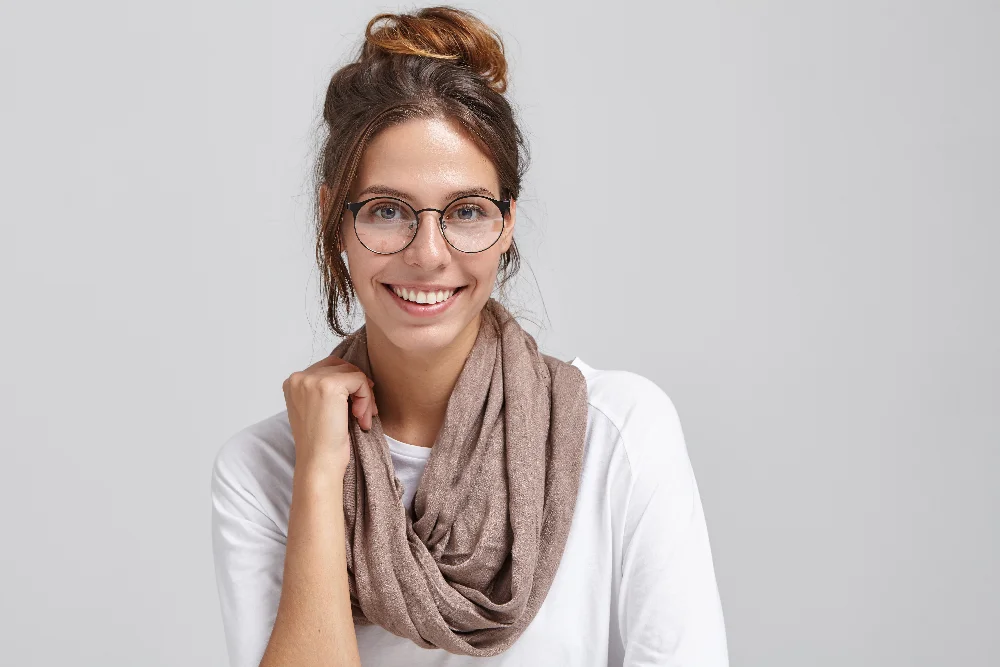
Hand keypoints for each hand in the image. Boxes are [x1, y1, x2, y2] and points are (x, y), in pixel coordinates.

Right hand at [282, 354, 377, 472]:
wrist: (319, 463)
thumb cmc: (322, 443)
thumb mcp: (318, 409)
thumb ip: (326, 389)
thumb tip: (355, 375)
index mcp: (293, 383)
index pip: (329, 367)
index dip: (348, 384)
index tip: (356, 405)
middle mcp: (299, 378)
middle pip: (342, 367)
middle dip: (358, 389)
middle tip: (363, 413)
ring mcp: (312, 380)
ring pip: (352, 373)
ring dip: (364, 396)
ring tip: (362, 418)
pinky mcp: (329, 385)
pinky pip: (360, 380)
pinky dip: (366, 399)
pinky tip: (360, 418)